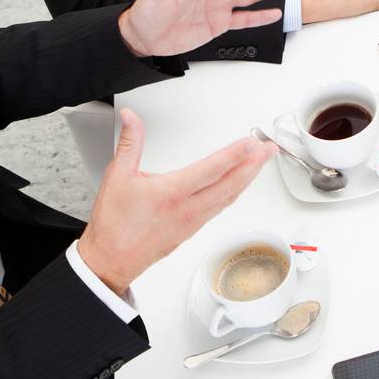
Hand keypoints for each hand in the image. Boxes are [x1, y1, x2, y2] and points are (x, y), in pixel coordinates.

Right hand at [77, 109, 276, 294]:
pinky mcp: (192, 229)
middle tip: (269, 149)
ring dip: (247, 178)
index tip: (251, 142)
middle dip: (253, 165)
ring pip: (228, 197)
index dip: (235, 154)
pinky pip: (220, 208)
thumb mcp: (117, 175)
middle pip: (230, 184)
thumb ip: (129, 142)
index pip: (212, 169)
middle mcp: (188, 208)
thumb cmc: (114, 225)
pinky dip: (234, 193)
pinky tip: (238, 186)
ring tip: (260, 162)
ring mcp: (193, 221)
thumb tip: (130, 117)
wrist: (110, 260)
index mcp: (172, 193)